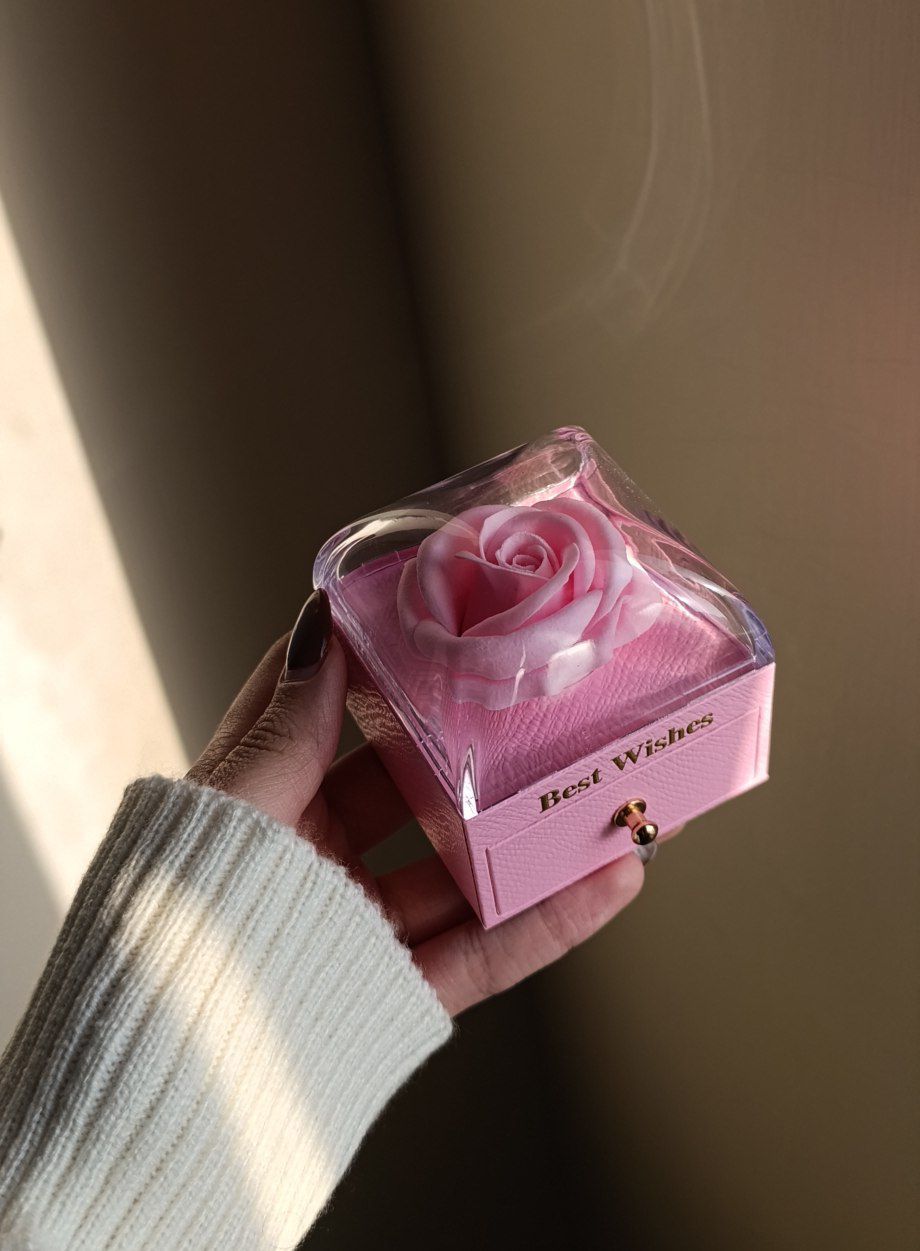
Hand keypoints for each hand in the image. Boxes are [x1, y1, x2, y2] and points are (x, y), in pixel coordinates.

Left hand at [187, 590, 646, 1015]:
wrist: (164, 1077)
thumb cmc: (176, 922)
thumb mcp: (233, 806)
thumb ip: (288, 727)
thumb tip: (322, 623)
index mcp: (260, 801)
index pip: (321, 711)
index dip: (373, 661)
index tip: (437, 617)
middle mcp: (311, 857)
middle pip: (414, 790)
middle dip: (478, 751)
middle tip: (546, 702)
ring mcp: (357, 924)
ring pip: (462, 870)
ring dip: (537, 837)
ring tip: (607, 790)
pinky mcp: (395, 990)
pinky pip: (480, 951)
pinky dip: (547, 920)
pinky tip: (608, 878)